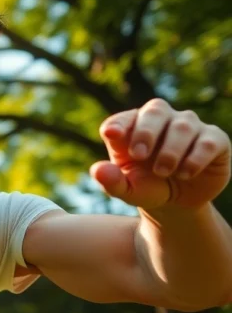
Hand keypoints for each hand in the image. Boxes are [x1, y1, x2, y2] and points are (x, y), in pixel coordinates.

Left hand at [91, 98, 230, 209]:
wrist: (178, 202)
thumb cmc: (147, 187)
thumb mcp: (128, 190)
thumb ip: (112, 181)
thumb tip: (98, 170)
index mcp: (133, 128)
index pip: (122, 119)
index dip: (118, 124)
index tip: (111, 135)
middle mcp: (162, 120)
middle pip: (155, 110)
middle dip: (145, 131)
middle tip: (139, 154)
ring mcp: (190, 126)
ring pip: (182, 126)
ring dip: (170, 151)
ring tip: (162, 172)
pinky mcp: (215, 139)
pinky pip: (207, 141)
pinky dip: (194, 159)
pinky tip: (185, 173)